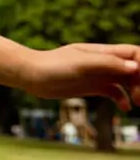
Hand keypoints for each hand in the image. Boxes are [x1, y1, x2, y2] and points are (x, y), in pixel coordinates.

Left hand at [20, 43, 139, 110]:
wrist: (31, 75)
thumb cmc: (53, 65)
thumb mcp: (81, 63)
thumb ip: (107, 64)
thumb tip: (135, 66)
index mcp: (103, 52)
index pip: (133, 53)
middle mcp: (103, 62)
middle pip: (134, 68)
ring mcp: (98, 75)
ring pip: (126, 81)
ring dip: (136, 90)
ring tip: (137, 102)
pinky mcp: (92, 86)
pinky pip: (114, 92)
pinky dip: (123, 99)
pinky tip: (124, 107)